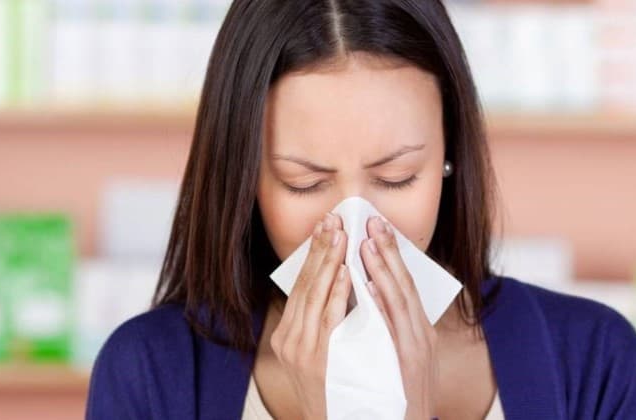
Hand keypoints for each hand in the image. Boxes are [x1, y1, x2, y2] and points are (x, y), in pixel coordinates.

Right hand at [269, 212, 351, 418]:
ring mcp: (300, 351)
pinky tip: (346, 272)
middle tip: (334, 219)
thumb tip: (340, 287)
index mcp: (290, 336)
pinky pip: (328, 318)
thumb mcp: (322, 358)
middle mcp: (289, 340)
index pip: (302, 285)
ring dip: (329, 262)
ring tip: (340, 234)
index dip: (314, 254)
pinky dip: (336, 293)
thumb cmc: (338, 396)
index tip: (326, 226)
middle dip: (320, 249)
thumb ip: (324, 326)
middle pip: (305, 284)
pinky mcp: (314, 361)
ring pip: (315, 296)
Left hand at [360, 216, 437, 419]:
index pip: (406, 285)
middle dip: (389, 253)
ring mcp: (415, 350)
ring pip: (398, 302)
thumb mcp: (404, 356)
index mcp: (420, 332)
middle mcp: (421, 337)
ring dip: (383, 271)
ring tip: (368, 243)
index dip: (393, 255)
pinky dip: (382, 304)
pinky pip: (391, 329)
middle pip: (404, 286)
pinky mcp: (408, 364)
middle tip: (372, 223)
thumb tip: (370, 290)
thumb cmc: (400, 395)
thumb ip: (394, 325)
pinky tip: (371, 285)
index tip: (378, 228)